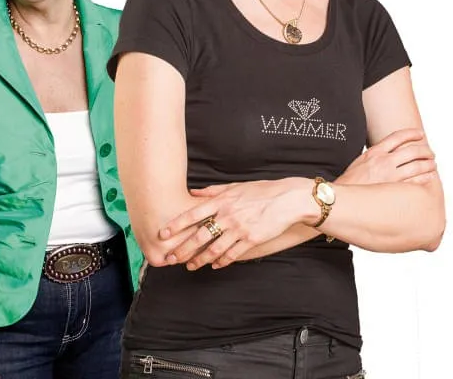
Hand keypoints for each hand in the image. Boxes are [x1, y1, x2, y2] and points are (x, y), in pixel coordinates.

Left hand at [157, 177, 318, 269]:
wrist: (290, 200)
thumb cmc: (263, 191)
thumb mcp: (237, 187)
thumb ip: (213, 191)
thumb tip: (193, 193)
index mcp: (223, 201)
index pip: (193, 215)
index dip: (176, 225)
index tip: (163, 234)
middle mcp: (228, 216)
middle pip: (199, 236)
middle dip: (182, 249)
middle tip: (171, 258)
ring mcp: (240, 229)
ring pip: (214, 249)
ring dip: (199, 260)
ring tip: (190, 266)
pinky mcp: (252, 240)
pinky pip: (232, 254)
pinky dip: (221, 261)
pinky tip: (215, 265)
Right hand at [341, 127, 437, 185]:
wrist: (339, 199)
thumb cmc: (349, 182)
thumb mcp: (360, 161)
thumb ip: (375, 155)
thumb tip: (389, 152)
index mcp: (374, 152)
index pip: (397, 136)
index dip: (412, 133)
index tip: (420, 134)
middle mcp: (383, 162)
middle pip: (412, 150)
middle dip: (425, 150)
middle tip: (430, 153)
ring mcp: (389, 176)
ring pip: (417, 166)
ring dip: (428, 164)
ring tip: (432, 164)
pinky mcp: (393, 190)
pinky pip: (414, 182)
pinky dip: (425, 178)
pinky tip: (429, 178)